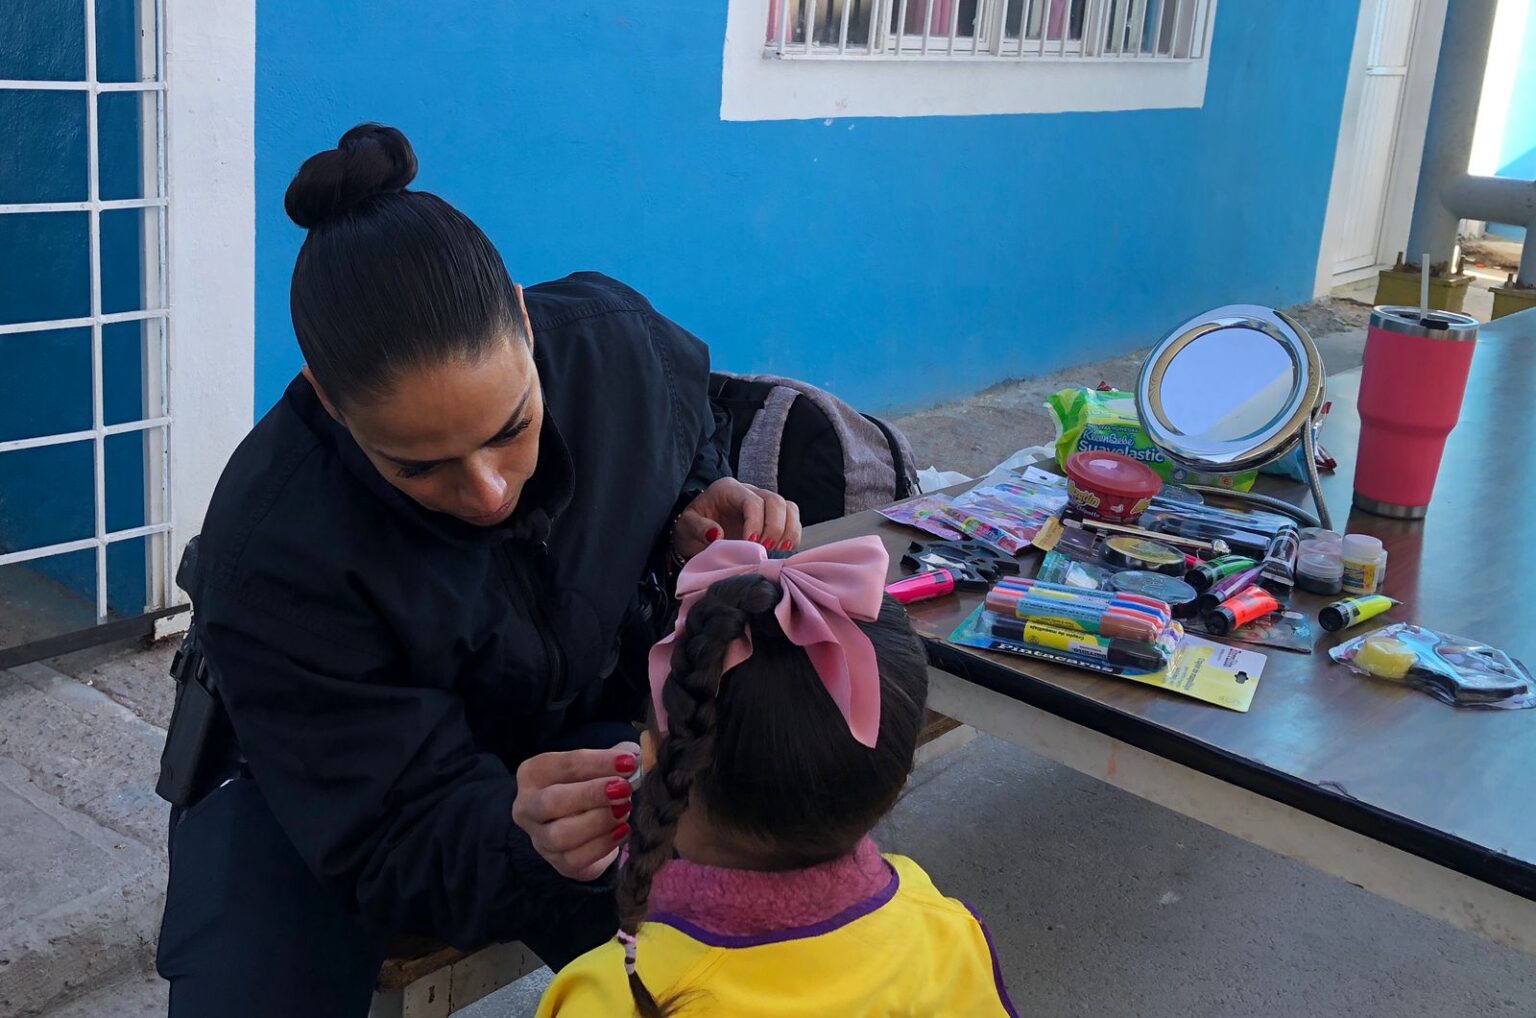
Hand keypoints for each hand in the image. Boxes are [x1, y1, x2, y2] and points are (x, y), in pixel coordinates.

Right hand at [512, 742, 639, 880]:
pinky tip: (622, 830)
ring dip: (598, 821)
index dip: (599, 762)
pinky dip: (603, 845)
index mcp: (534, 773)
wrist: (583, 822)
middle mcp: (527, 807)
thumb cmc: (590, 785)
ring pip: (561, 835)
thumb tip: (642, 754)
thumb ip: (617, 758)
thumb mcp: (598, 766)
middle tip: (625, 789)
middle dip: (592, 794)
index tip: (629, 762)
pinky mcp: (557, 863)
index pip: (564, 765)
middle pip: (552, 801)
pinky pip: (577, 859)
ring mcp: (539, 839)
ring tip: (624, 810)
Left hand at [671, 478, 802, 559]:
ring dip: (788, 533)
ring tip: (777, 553)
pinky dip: (791, 538)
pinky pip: (791, 522)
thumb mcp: (685, 527)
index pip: (753, 501)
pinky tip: (781, 553)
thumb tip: (716, 535)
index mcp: (729, 489)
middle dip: (775, 528)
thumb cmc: (691, 528)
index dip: (756, 523)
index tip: (751, 544)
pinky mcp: (772, 519)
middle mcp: (750, 492)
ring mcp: (764, 505)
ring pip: (789, 509)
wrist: (695, 534)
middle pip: (776, 501)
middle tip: (765, 551)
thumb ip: (698, 528)